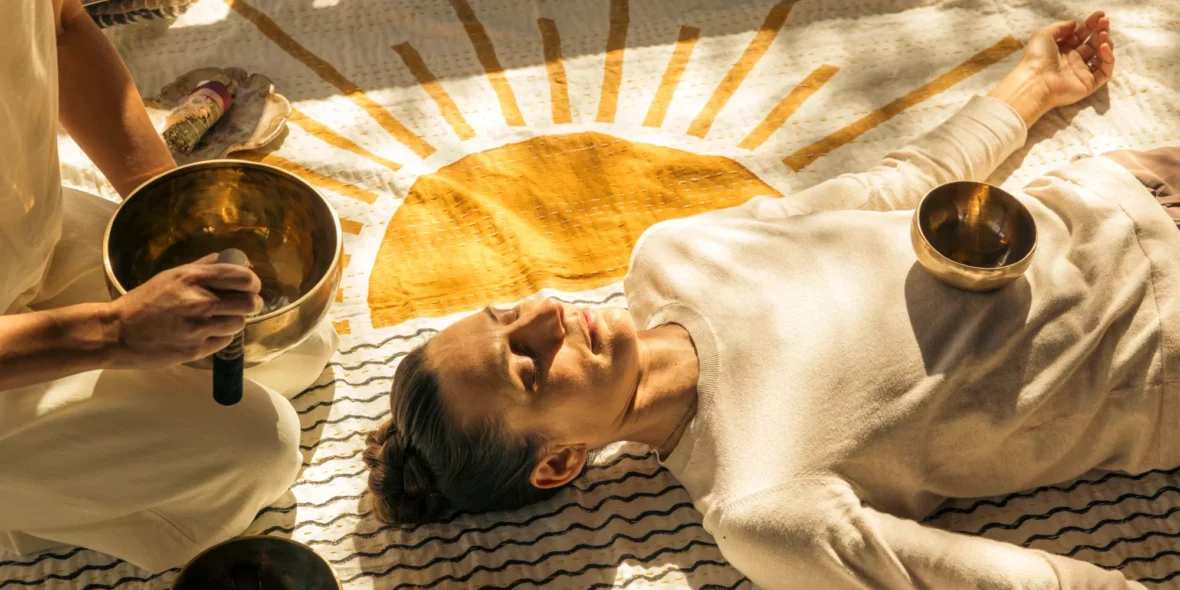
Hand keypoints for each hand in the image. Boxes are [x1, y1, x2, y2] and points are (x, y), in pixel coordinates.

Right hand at [106, 254, 263, 367]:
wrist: (117, 333)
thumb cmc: (144, 302)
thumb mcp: (171, 276)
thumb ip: (204, 267)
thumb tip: (234, 259)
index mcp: (193, 278)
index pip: (243, 277)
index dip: (252, 283)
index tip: (251, 286)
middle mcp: (199, 301)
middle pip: (249, 303)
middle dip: (252, 304)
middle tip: (246, 305)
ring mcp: (198, 327)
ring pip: (239, 323)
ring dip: (234, 321)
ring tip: (219, 320)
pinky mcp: (196, 349)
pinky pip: (225, 341)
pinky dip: (221, 337)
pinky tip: (206, 333)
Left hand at [988, 12, 1115, 126]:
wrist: (1035, 82)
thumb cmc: (1037, 58)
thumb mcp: (1044, 35)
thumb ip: (1060, 27)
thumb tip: (1074, 23)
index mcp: (1062, 49)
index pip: (1081, 35)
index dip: (1091, 24)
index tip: (1100, 15)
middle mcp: (1073, 60)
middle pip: (1093, 44)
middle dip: (1101, 31)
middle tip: (1105, 22)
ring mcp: (1081, 73)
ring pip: (1101, 57)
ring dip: (1106, 43)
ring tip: (1104, 35)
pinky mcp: (1088, 84)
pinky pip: (1105, 72)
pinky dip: (1108, 59)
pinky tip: (1104, 48)